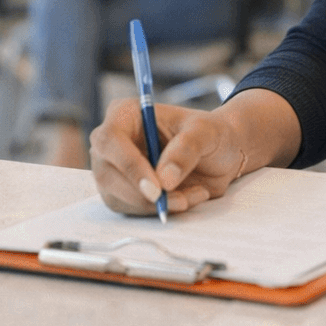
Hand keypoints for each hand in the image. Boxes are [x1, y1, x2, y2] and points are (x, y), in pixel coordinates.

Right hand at [89, 99, 248, 216]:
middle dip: (141, 194)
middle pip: (106, 173)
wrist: (219, 153)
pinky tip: (185, 197)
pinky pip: (132, 210)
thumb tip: (164, 179)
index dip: (129, 165)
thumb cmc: (208, 133)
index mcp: (125, 114)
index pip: (110, 139)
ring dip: (156, 205)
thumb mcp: (205, 132)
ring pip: (118, 197)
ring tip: (192, 194)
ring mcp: (113, 170)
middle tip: (179, 200)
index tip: (156, 187)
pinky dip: (160, 210)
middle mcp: (112, 142)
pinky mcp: (122, 193)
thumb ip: (186, 149)